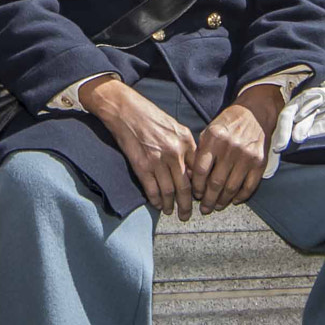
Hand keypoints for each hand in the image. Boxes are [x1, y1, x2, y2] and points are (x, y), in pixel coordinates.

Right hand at [81, 77, 196, 219]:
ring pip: (169, 191)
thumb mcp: (175, 127)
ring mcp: (158, 159)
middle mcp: (175, 151)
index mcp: (186, 141)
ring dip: (170, 205)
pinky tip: (157, 205)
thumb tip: (191, 171)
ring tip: (170, 211)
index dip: (199, 189)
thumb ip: (186, 147)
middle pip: (185, 186)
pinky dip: (155, 200)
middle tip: (187, 215)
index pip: (199, 171)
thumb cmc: (149, 116)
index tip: (199, 198)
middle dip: (187, 204)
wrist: (125, 109)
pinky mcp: (141, 165)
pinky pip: (152, 189)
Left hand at [193, 84, 284, 214]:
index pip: (201, 170)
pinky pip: (249, 186)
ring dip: (223, 201)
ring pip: (231, 188)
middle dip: (208, 199)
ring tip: (217, 206)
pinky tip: (234, 200)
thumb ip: (201, 152)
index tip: (195, 194)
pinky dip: (241, 196)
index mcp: (214, 139)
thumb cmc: (228, 123)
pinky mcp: (260, 162)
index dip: (196, 186)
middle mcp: (230, 148)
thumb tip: (191, 177)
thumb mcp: (210, 130)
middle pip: (215, 183)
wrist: (255, 112)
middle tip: (204, 208)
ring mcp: (246, 156)